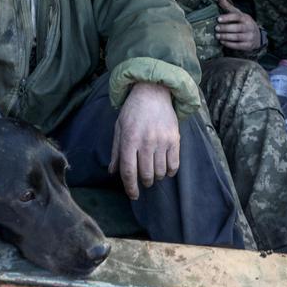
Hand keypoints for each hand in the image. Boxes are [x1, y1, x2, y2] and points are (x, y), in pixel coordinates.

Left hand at [109, 82, 179, 199]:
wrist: (153, 92)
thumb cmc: (133, 111)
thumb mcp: (119, 128)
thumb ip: (116, 151)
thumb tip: (112, 172)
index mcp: (129, 139)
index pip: (129, 171)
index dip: (130, 187)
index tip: (133, 195)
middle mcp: (146, 142)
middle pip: (146, 174)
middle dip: (144, 182)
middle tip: (144, 179)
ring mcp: (161, 141)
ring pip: (160, 172)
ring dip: (156, 176)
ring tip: (153, 170)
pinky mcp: (174, 139)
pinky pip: (174, 165)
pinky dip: (169, 171)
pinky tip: (165, 168)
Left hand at [215, 0, 261, 52]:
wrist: (257, 36)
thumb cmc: (244, 23)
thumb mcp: (238, 14)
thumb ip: (228, 6)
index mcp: (246, 18)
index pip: (237, 17)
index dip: (227, 18)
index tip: (218, 19)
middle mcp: (249, 27)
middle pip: (237, 28)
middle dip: (225, 28)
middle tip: (216, 28)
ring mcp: (249, 37)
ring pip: (237, 37)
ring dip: (226, 37)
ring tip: (217, 36)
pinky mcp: (248, 46)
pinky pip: (238, 46)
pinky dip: (229, 44)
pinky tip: (222, 42)